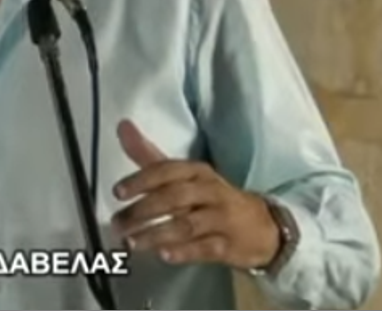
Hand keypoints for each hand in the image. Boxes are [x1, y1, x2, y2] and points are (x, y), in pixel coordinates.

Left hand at [110, 119, 279, 270]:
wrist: (263, 227)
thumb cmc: (212, 198)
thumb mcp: (184, 175)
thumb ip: (150, 156)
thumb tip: (122, 126)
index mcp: (196, 171)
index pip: (167, 171)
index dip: (141, 180)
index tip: (118, 192)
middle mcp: (210, 191)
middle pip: (174, 197)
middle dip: (143, 210)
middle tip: (118, 224)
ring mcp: (222, 218)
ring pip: (186, 224)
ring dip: (156, 234)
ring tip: (131, 243)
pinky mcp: (229, 245)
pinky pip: (205, 248)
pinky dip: (184, 251)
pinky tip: (164, 255)